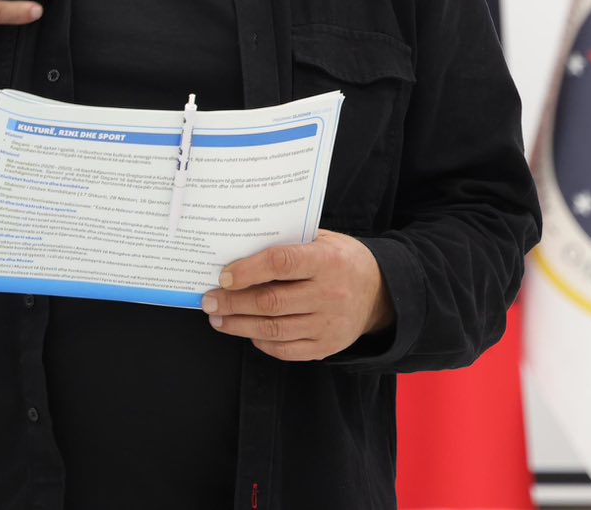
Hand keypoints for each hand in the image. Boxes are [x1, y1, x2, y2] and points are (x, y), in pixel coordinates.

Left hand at [201, 230, 393, 360]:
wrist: (381, 293)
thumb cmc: (341, 260)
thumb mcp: (323, 240)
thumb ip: (289, 243)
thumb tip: (240, 248)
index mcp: (327, 260)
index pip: (281, 264)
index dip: (248, 271)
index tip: (223, 276)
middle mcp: (329, 294)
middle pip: (271, 302)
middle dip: (233, 302)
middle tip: (209, 300)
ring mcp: (328, 324)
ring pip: (273, 329)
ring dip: (239, 325)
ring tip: (218, 318)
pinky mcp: (326, 346)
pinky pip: (285, 349)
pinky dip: (261, 342)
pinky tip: (247, 332)